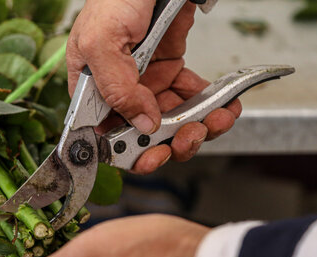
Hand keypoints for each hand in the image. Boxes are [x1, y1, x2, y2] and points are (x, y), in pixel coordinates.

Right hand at [67, 0, 240, 173]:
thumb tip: (141, 124)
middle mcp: (119, 89)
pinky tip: (224, 106)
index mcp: (92, 88)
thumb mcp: (104, 41)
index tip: (151, 156)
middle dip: (169, 142)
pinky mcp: (172, 66)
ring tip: (216, 119)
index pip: (105, 132)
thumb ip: (117, 88)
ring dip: (196, 126)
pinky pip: (192, 95)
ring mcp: (147, 79)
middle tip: (187, 138)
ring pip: (171, 119)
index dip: (128, 151)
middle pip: (143, 133)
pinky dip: (211, 104)